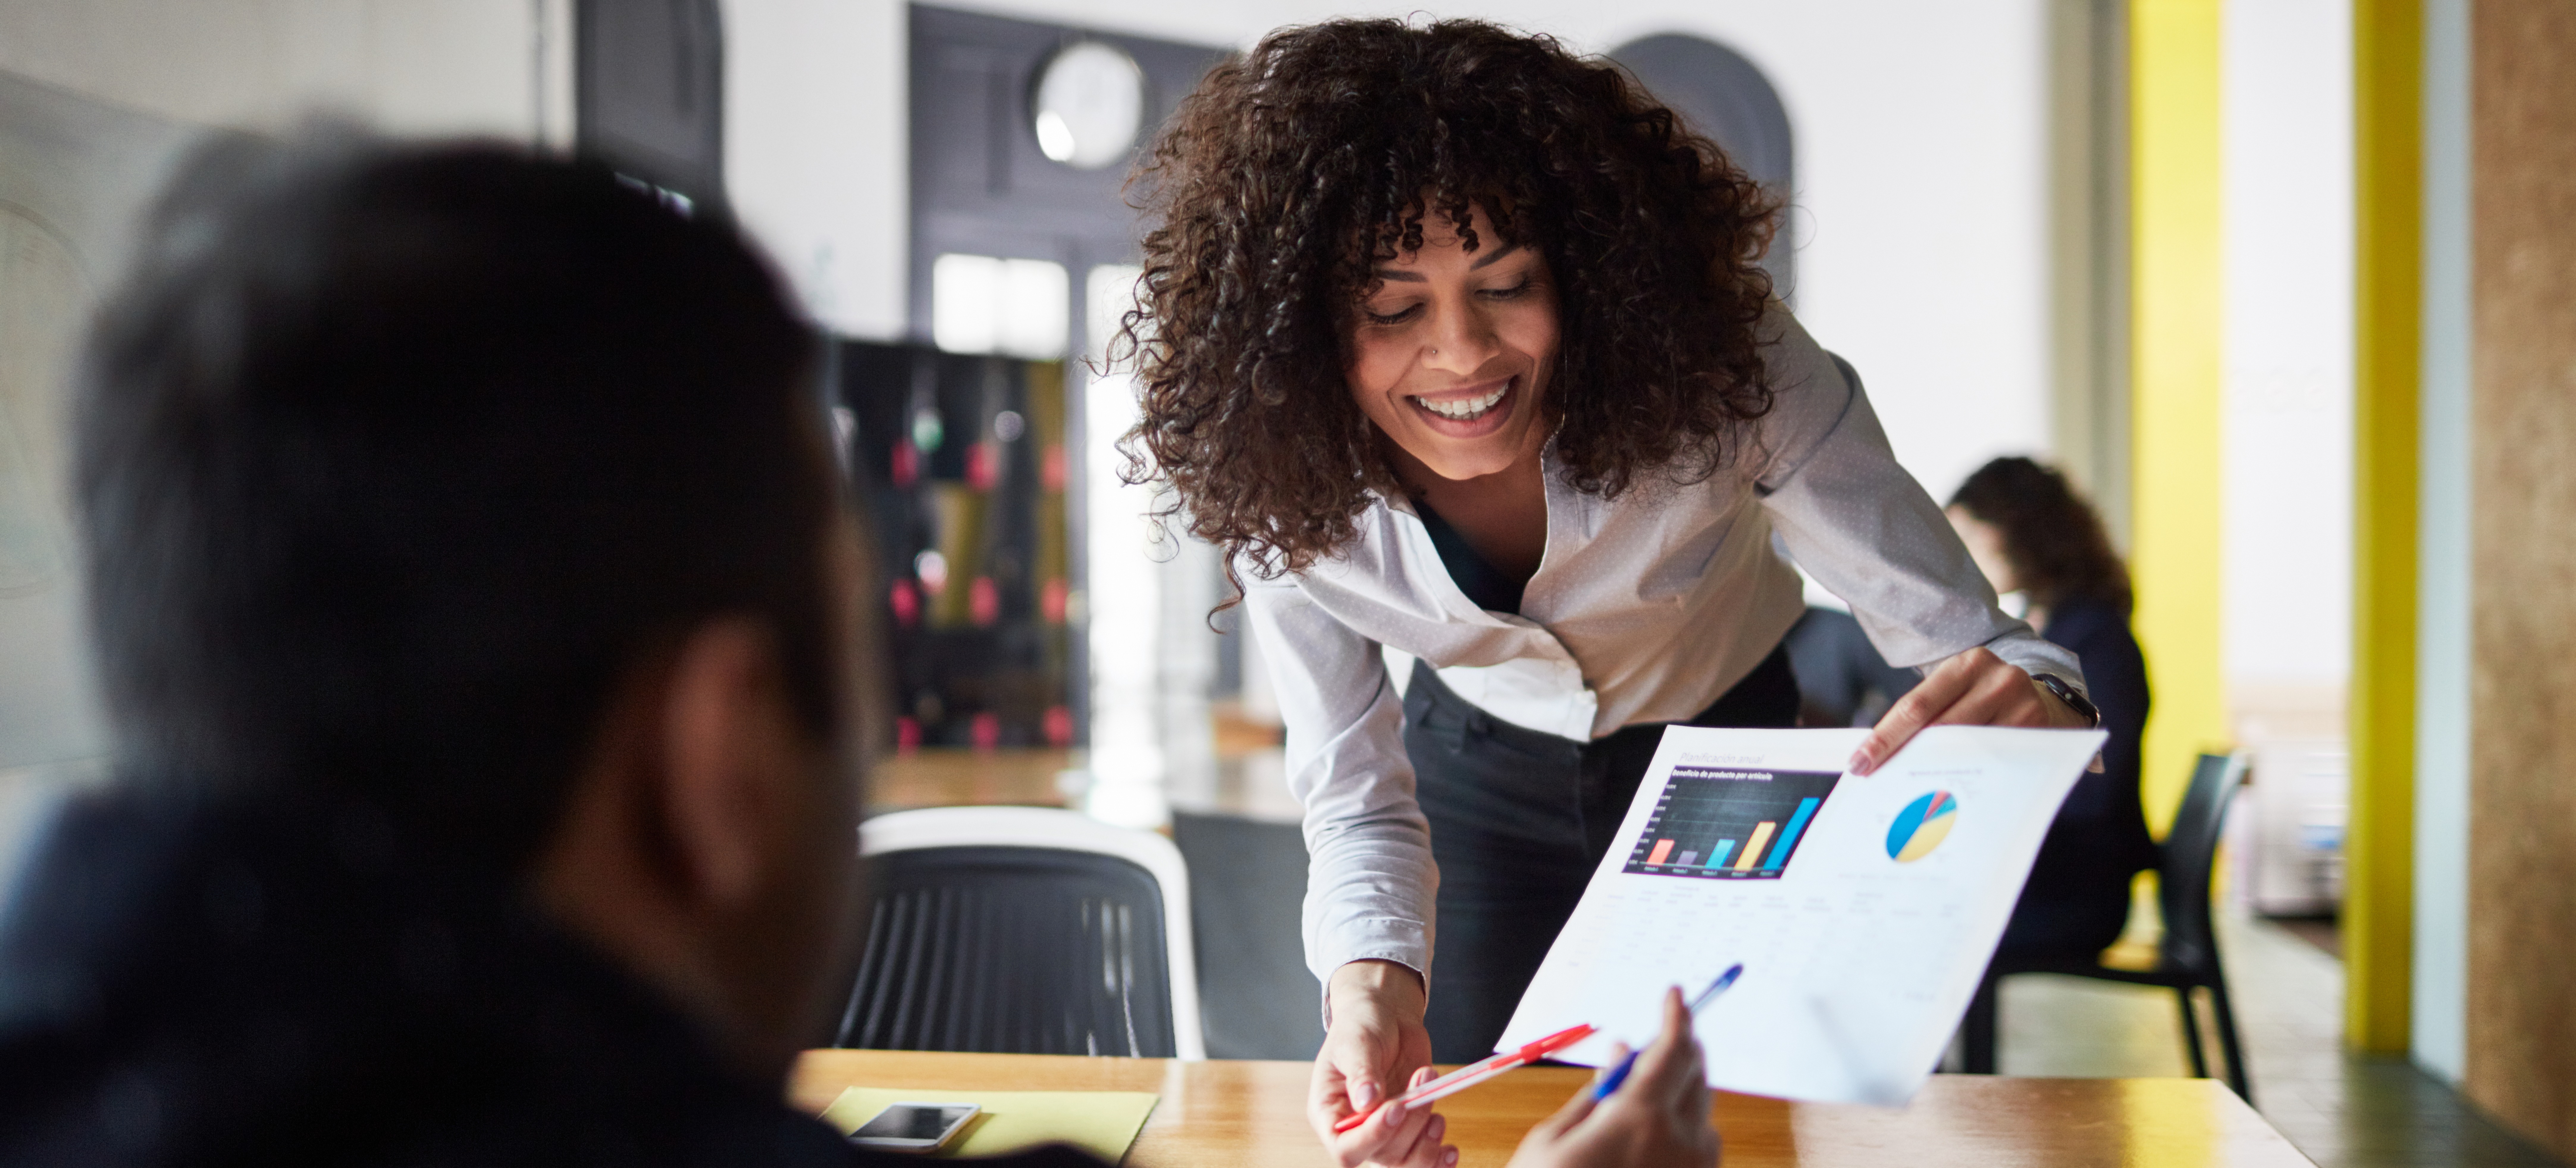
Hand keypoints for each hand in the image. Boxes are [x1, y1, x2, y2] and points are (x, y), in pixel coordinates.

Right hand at [1311, 960, 1446, 1166]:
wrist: (1387, 1016)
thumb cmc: (1361, 1026)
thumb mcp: (1356, 1042)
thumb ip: (1361, 1072)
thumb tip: (1367, 1102)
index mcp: (1329, 1112)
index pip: (1345, 1148)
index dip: (1372, 1137)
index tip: (1396, 1107)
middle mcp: (1355, 1129)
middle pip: (1382, 1154)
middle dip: (1409, 1124)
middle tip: (1422, 1082)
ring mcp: (1385, 1131)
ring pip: (1406, 1161)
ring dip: (1427, 1138)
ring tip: (1432, 1094)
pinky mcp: (1409, 1127)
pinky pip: (1423, 1159)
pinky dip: (1439, 1159)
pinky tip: (1450, 1150)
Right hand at [1506, 987, 1718, 1167]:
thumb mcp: (1554, 1139)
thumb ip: (1598, 1092)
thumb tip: (1621, 1053)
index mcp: (1640, 1118)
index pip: (1673, 1048)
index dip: (1677, 1015)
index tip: (1675, 995)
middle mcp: (1681, 1142)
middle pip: (1696, 1074)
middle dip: (1680, 1050)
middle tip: (1656, 1039)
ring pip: (1702, 1112)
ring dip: (1681, 1091)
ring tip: (1643, 1092)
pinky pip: (1702, 1147)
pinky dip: (1685, 1128)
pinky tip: (1652, 1133)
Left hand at [1849, 647, 2089, 774]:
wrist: (2047, 700)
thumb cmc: (1986, 699)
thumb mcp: (1958, 691)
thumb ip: (1928, 714)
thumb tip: (1880, 755)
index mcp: (1967, 663)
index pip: (1916, 706)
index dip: (1885, 738)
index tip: (1859, 763)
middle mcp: (1997, 678)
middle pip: (1940, 729)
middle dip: (1905, 757)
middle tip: (1878, 782)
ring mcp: (2022, 703)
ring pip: (1966, 747)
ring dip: (1935, 769)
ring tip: (1911, 789)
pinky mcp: (2039, 729)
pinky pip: (1993, 760)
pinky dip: (1969, 774)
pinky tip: (1952, 787)